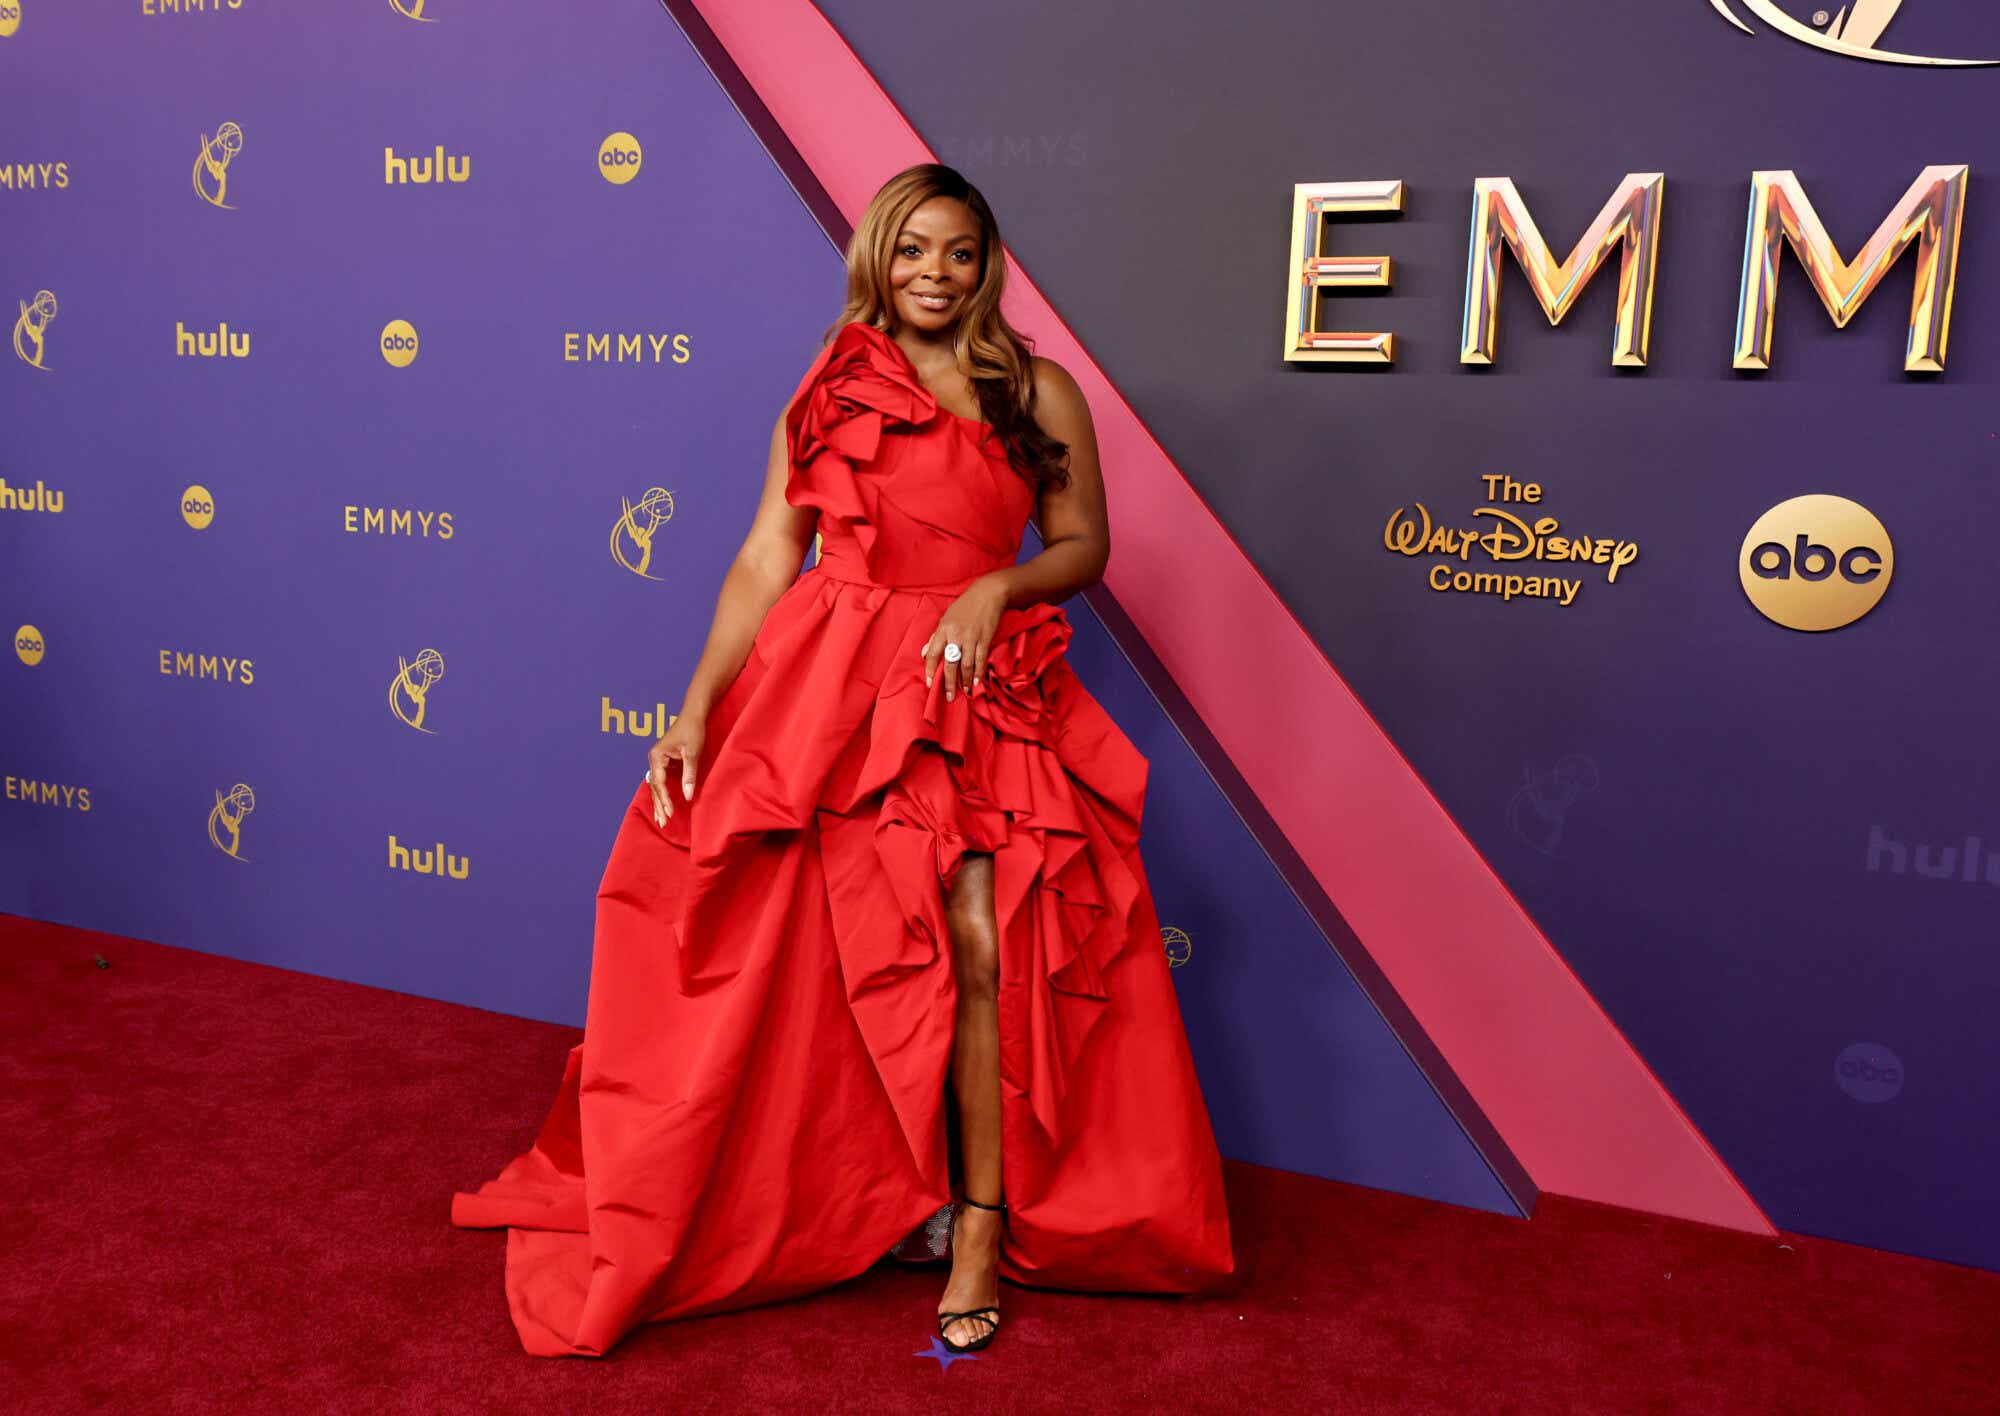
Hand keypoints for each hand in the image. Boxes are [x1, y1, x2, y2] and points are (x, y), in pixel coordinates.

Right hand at [645, 711, 706, 826]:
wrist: (693, 715)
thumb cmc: (693, 731)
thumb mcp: (692, 754)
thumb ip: (689, 775)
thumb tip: (688, 796)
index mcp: (656, 756)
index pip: (659, 783)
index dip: (665, 799)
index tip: (669, 813)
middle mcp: (654, 759)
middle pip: (654, 787)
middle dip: (659, 805)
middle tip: (663, 823)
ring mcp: (658, 760)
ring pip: (656, 785)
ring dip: (659, 801)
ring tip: (660, 819)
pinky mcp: (664, 761)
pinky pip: (661, 780)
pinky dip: (663, 793)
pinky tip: (664, 805)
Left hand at [920, 575, 1008, 701]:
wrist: (987, 594)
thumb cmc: (965, 606)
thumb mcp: (946, 618)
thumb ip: (935, 637)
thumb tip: (923, 654)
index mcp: (944, 629)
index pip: (933, 652)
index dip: (930, 669)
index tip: (930, 683)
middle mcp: (956, 635)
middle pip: (951, 663)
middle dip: (949, 682)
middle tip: (949, 697)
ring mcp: (971, 637)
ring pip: (966, 664)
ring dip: (965, 681)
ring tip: (965, 693)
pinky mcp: (985, 638)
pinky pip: (980, 659)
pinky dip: (978, 672)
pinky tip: (976, 682)